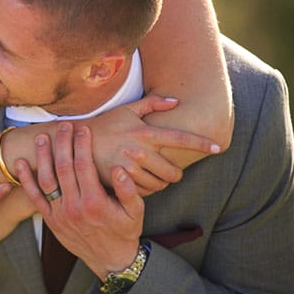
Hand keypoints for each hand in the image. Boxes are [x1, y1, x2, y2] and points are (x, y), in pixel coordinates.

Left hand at [16, 122, 143, 276]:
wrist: (110, 260)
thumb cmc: (125, 232)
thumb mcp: (135, 212)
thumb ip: (128, 190)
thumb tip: (118, 168)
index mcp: (94, 202)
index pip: (84, 166)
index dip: (82, 144)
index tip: (83, 128)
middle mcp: (74, 207)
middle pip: (64, 168)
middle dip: (63, 143)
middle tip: (64, 125)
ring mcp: (59, 214)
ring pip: (47, 180)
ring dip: (43, 157)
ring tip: (42, 137)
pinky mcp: (50, 220)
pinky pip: (35, 198)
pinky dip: (26, 180)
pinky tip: (20, 163)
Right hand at [88, 94, 220, 194]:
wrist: (75, 142)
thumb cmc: (104, 124)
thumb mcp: (127, 110)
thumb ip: (153, 104)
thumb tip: (176, 101)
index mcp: (146, 132)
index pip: (182, 138)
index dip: (202, 143)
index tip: (218, 147)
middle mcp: (141, 150)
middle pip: (174, 171)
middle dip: (176, 174)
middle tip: (172, 172)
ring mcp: (131, 167)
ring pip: (160, 184)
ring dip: (161, 183)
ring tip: (154, 176)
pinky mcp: (121, 181)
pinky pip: (144, 192)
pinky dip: (146, 189)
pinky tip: (141, 182)